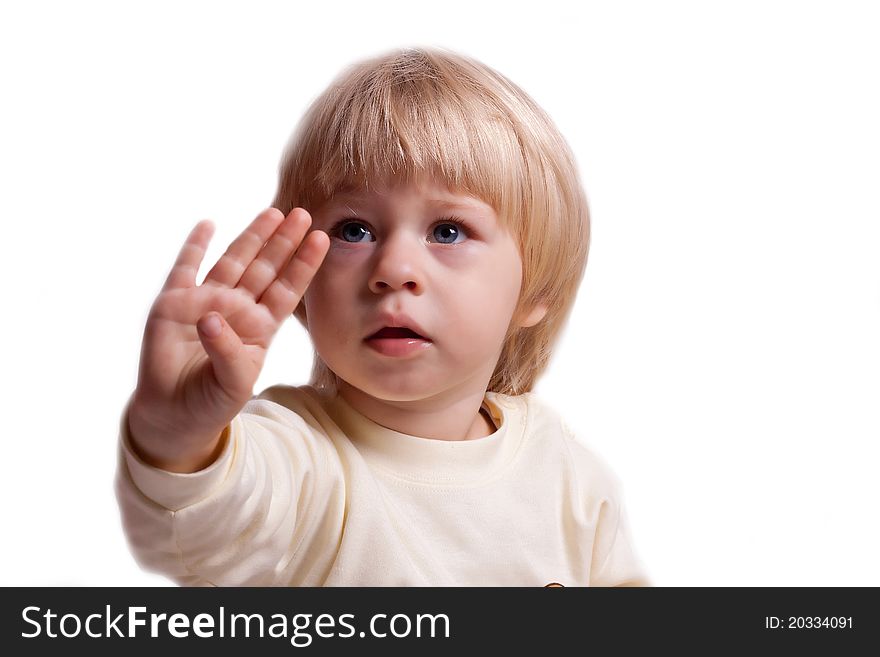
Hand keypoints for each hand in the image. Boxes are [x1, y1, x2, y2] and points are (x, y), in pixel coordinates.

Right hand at [128, 207, 329, 471]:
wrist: (175, 414)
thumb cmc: (213, 401)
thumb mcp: (232, 382)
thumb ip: (227, 352)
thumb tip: (211, 317)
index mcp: (259, 327)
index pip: (287, 288)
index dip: (303, 264)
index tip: (322, 238)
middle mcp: (236, 308)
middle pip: (265, 267)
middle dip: (284, 241)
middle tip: (303, 213)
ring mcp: (205, 301)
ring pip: (233, 261)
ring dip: (251, 237)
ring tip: (272, 213)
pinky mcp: (173, 303)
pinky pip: (186, 267)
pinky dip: (195, 245)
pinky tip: (208, 224)